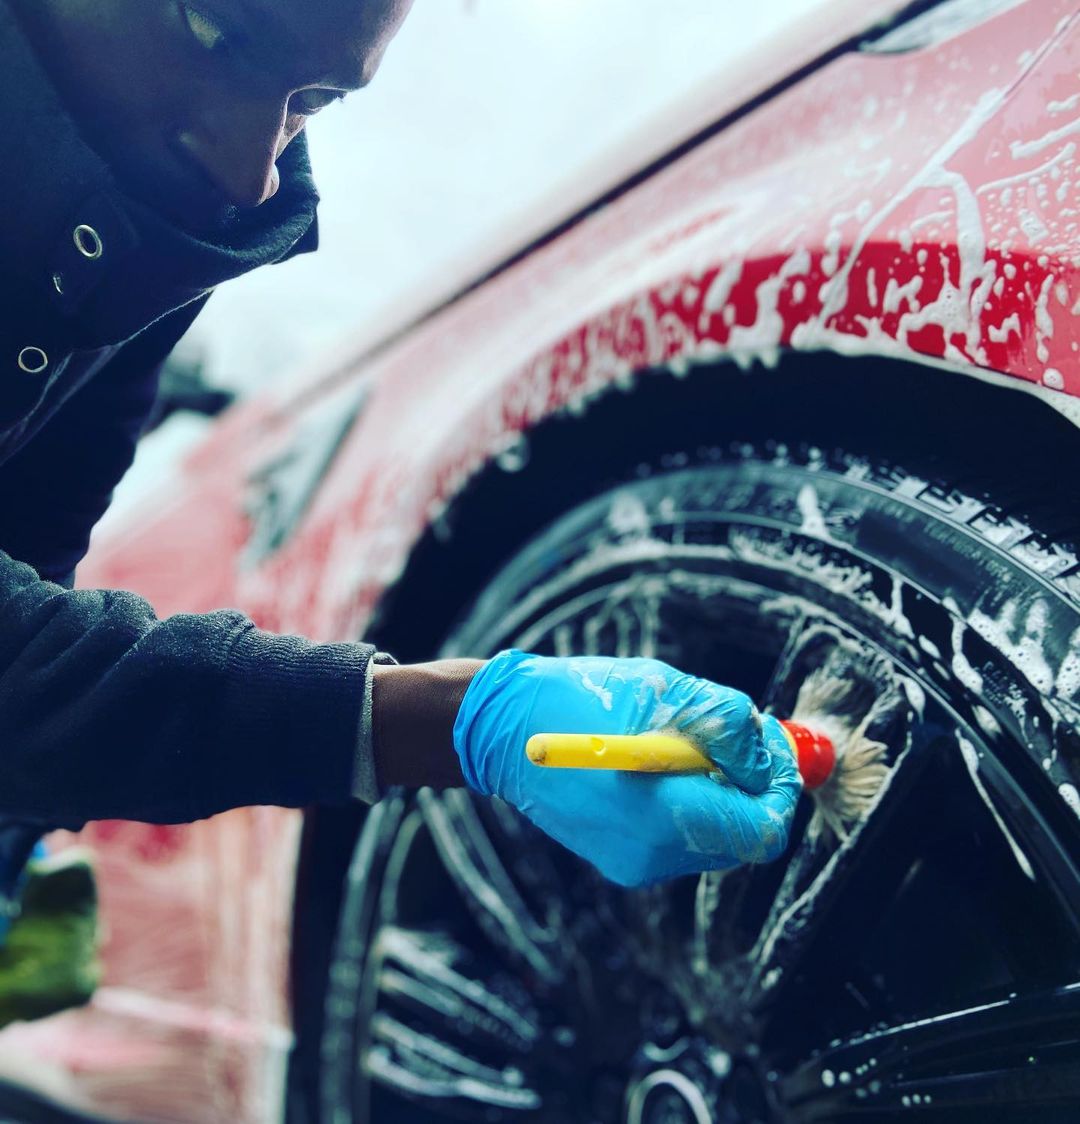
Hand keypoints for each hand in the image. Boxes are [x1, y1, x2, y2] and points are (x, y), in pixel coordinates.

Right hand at [452, 650, 801, 886]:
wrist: (504, 729)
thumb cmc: (579, 698)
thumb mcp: (665, 691)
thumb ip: (730, 726)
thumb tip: (771, 759)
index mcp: (663, 813)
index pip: (762, 831)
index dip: (780, 792)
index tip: (775, 753)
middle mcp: (652, 853)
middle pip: (742, 837)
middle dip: (748, 788)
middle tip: (734, 739)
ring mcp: (633, 862)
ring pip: (714, 838)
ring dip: (717, 793)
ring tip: (683, 746)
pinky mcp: (620, 859)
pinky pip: (681, 838)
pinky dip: (687, 804)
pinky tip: (657, 767)